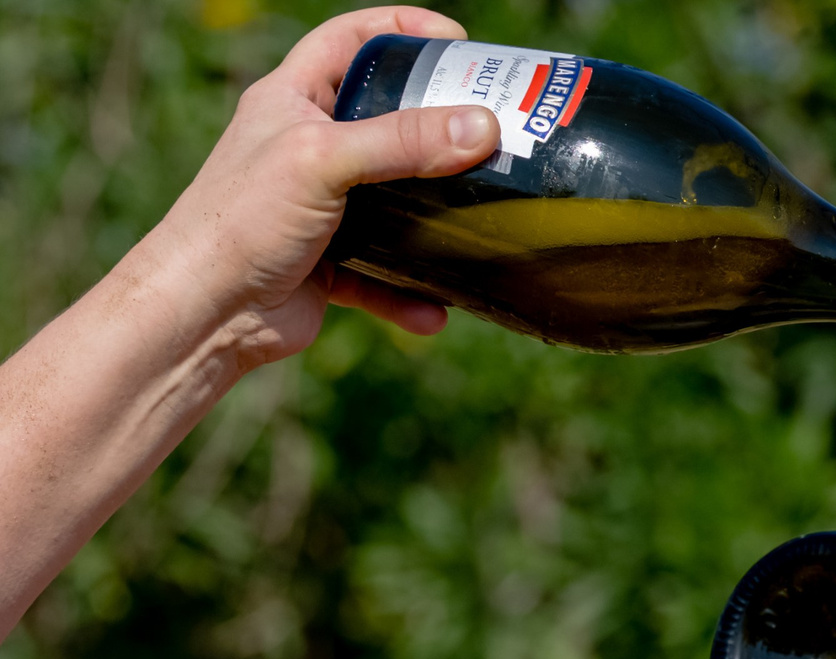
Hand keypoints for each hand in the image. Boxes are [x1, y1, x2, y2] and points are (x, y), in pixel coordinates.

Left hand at [127, 7, 497, 369]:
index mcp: (291, 100)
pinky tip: (435, 308)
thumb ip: (402, 141)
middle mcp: (306, 147)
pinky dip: (410, 292)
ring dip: (435, 215)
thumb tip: (482, 127)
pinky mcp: (330, 263)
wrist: (206, 311)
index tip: (459, 43)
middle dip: (437, 125)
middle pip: (385, 119)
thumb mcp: (322, 160)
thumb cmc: (244, 219)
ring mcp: (321, 207)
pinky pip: (385, 273)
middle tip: (489, 128)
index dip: (402, 29)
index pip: (349, 40)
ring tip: (480, 215)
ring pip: (394, 199)